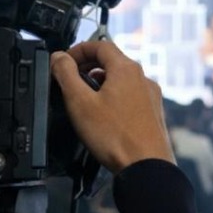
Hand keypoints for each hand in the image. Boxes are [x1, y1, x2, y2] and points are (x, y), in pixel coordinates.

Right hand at [51, 41, 174, 173]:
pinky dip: (115, 97)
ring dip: (101, 82)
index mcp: (126, 69)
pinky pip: (131, 96)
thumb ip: (66, 75)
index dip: (78, 50)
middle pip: (112, 61)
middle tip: (71, 78)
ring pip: (122, 79)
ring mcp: (150, 96)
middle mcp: (142, 78)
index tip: (64, 61)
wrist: (147, 167)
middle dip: (89, 66)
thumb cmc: (115, 136)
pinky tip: (105, 116)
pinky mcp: (153, 113)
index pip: (100, 45)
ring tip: (85, 98)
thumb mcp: (80, 102)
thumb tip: (59, 57)